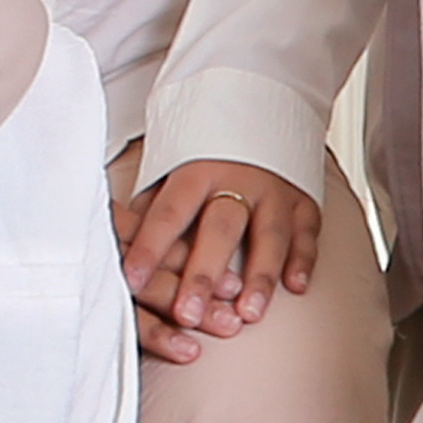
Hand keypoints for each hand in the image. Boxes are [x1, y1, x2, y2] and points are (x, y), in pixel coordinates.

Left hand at [116, 160, 323, 360]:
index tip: (131, 280)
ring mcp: (274, 190)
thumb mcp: (170, 168)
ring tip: (248, 313)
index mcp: (197, 172)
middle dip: (202, 275)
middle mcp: (238, 180)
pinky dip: (304, 259)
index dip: (149, 248)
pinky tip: (296, 286)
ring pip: (269, 235)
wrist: (262, 107)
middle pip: (219, 230)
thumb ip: (151, 208)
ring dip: (260, 276)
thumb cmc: (206, 152)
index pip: (169, 214)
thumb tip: (116, 246)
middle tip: (188, 315)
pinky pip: (307, 231)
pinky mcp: (303, 199)